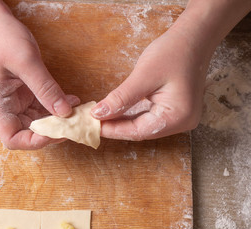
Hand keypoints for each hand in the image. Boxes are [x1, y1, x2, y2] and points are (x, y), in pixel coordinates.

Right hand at [0, 7, 78, 148]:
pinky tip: (71, 100)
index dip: (34, 141)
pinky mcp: (24, 94)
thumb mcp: (26, 61)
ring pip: (38, 121)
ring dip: (57, 119)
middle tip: (73, 124)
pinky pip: (42, 107)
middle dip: (51, 131)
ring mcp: (14, 102)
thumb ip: (45, 88)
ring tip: (76, 112)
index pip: (13, 138)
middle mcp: (3, 108)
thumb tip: (65, 113)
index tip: (57, 132)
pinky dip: (56, 106)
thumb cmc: (0, 38)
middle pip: (27, 133)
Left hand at [91, 28, 209, 140]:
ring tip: (100, 117)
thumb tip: (98, 114)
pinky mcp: (173, 110)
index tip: (93, 126)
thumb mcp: (143, 76)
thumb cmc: (173, 52)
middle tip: (93, 121)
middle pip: (141, 131)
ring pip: (143, 124)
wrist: (193, 38)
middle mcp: (181, 122)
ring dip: (122, 120)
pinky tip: (115, 111)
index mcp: (178, 117)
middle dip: (116, 126)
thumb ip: (121, 98)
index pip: (139, 132)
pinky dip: (130, 114)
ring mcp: (178, 117)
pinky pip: (148, 116)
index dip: (114, 130)